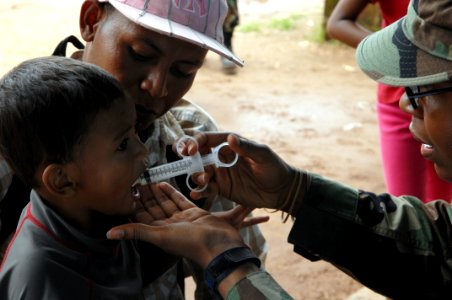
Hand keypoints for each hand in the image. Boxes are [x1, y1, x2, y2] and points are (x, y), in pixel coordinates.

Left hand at [108, 182, 248, 267]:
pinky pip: (179, 200)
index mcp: (158, 232)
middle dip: (143, 195)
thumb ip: (136, 231)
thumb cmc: (190, 242)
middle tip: (134, 180)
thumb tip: (109, 233)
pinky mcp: (193, 213)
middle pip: (152, 208)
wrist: (218, 243)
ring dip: (155, 192)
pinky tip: (162, 183)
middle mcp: (168, 226)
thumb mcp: (159, 235)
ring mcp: (181, 219)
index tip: (124, 191)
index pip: (141, 217)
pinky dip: (171, 192)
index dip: (132, 204)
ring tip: (145, 179)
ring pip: (164, 203)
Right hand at [185, 132, 296, 211]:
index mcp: (229, 145)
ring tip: (203, 180)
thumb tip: (230, 138)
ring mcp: (220, 174)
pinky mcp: (222, 189)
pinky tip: (196, 195)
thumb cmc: (275, 168)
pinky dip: (199, 192)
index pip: (207, 139)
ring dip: (196, 175)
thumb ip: (246, 147)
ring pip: (200, 172)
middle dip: (188, 156)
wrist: (282, 191)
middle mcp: (221, 158)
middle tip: (184, 159)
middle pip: (198, 155)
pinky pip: (206, 189)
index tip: (191, 150)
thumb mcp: (263, 156)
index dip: (195, 142)